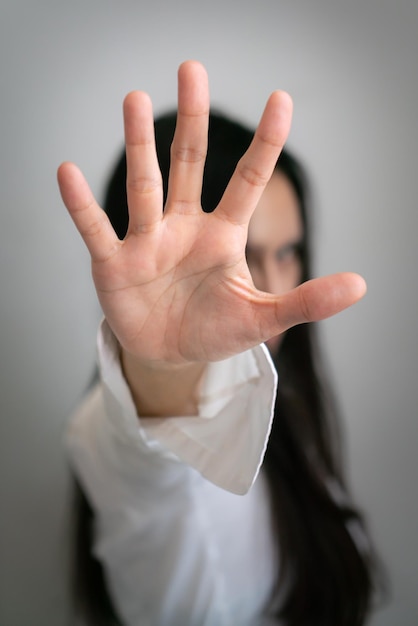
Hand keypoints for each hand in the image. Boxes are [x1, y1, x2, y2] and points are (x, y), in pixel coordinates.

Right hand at [58, 61, 365, 368]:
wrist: (170, 354)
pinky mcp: (114, 264)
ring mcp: (147, 242)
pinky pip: (95, 229)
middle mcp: (184, 227)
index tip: (282, 99)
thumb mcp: (263, 318)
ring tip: (136, 99)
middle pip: (189, 164)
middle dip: (193, 118)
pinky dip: (81, 205)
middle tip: (193, 68)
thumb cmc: (215, 330)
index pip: (248, 181)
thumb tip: (361, 283)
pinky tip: (67, 172)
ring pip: (144, 186)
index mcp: (222, 235)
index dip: (266, 144)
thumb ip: (306, 300)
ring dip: (139, 145)